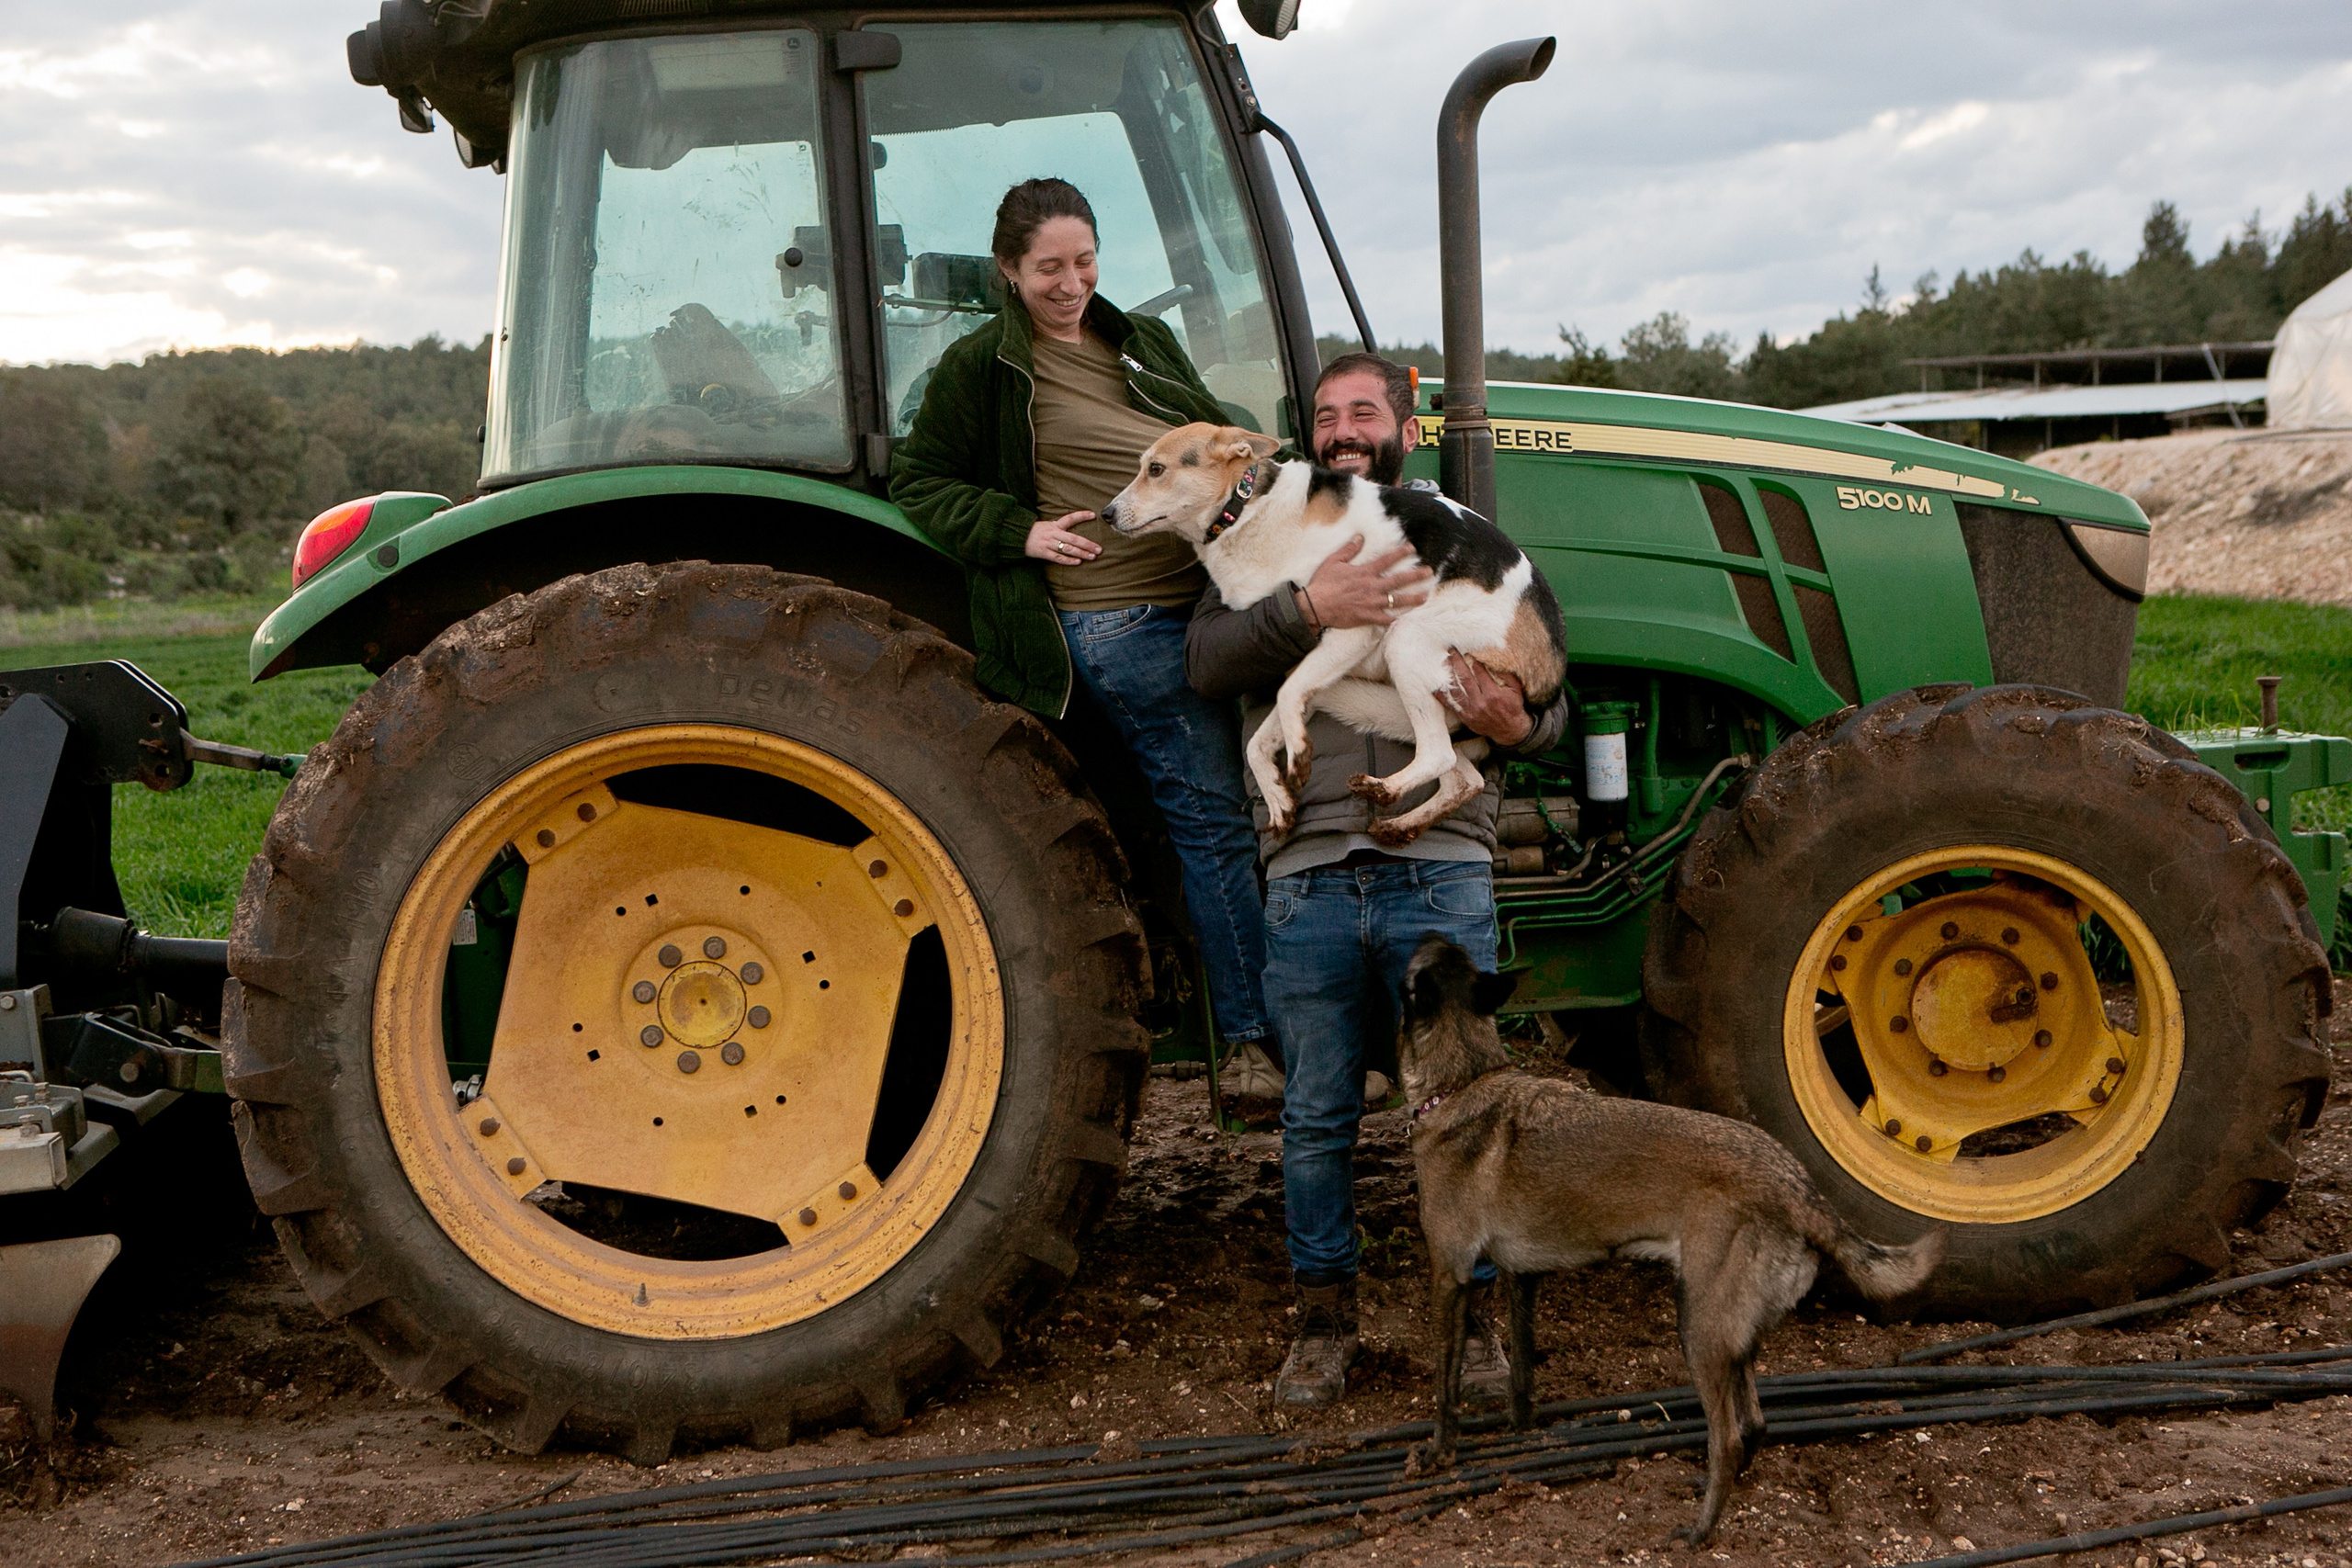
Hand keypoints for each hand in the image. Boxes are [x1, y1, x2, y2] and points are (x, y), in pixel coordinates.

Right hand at [1026, 511, 1100, 563]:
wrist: (1016, 537)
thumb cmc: (1034, 532)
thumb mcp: (1047, 526)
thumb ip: (1059, 528)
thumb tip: (1074, 534)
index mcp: (1054, 525)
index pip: (1070, 518)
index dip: (1081, 516)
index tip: (1093, 515)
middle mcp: (1053, 533)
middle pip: (1074, 538)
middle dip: (1087, 544)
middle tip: (1099, 549)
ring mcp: (1048, 543)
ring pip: (1068, 549)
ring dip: (1081, 553)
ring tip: (1092, 556)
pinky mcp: (1043, 553)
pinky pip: (1058, 558)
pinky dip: (1068, 560)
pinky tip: (1078, 562)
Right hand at [1296, 537, 1431, 628]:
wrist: (1315, 606)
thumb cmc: (1323, 583)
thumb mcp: (1333, 561)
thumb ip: (1348, 550)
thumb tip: (1359, 538)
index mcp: (1364, 572)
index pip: (1387, 560)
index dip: (1401, 553)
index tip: (1413, 548)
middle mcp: (1371, 587)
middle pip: (1399, 580)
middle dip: (1416, 575)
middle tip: (1429, 572)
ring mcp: (1371, 603)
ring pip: (1397, 601)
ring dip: (1413, 598)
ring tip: (1425, 596)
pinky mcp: (1367, 617)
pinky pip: (1385, 619)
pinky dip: (1395, 619)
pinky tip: (1404, 618)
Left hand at [1441, 652, 1531, 745]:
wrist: (1509, 730)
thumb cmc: (1512, 707)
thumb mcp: (1516, 690)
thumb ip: (1507, 675)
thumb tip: (1495, 660)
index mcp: (1494, 694)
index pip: (1480, 672)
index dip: (1472, 660)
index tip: (1466, 650)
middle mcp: (1481, 702)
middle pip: (1465, 679)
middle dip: (1457, 663)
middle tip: (1451, 651)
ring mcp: (1471, 710)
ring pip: (1456, 690)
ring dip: (1448, 675)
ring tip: (1442, 663)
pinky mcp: (1464, 716)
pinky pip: (1450, 704)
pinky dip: (1441, 695)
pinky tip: (1434, 685)